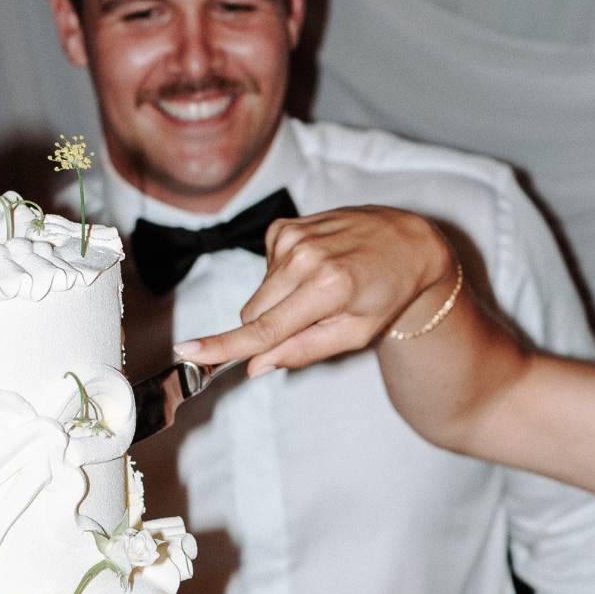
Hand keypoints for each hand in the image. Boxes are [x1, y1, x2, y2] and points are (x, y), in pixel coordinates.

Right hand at [178, 206, 455, 374]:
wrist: (405, 242)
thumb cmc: (385, 293)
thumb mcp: (356, 334)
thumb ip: (304, 351)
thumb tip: (256, 366)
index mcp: (328, 288)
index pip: (265, 327)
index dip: (224, 345)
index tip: (189, 353)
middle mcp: (305, 257)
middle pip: (254, 314)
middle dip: (269, 329)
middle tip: (312, 321)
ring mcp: (291, 237)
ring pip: (258, 295)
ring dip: (280, 302)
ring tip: (320, 291)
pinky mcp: (283, 227)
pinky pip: (266, 271)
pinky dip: (284, 278)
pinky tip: (314, 268)